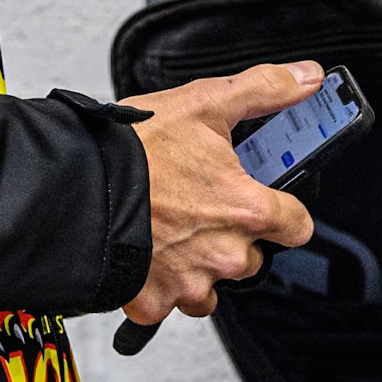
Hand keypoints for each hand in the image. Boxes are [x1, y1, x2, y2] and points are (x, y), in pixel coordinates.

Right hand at [120, 61, 320, 328]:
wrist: (73, 184)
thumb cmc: (133, 149)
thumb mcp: (204, 102)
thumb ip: (265, 90)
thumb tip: (307, 77)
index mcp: (247, 209)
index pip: (298, 226)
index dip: (283, 210)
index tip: (263, 201)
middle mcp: (226, 254)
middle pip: (252, 258)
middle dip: (231, 237)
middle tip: (198, 207)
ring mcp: (190, 283)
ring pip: (212, 287)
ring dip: (198, 266)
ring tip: (169, 231)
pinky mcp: (153, 302)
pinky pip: (168, 304)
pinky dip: (159, 287)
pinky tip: (145, 256)